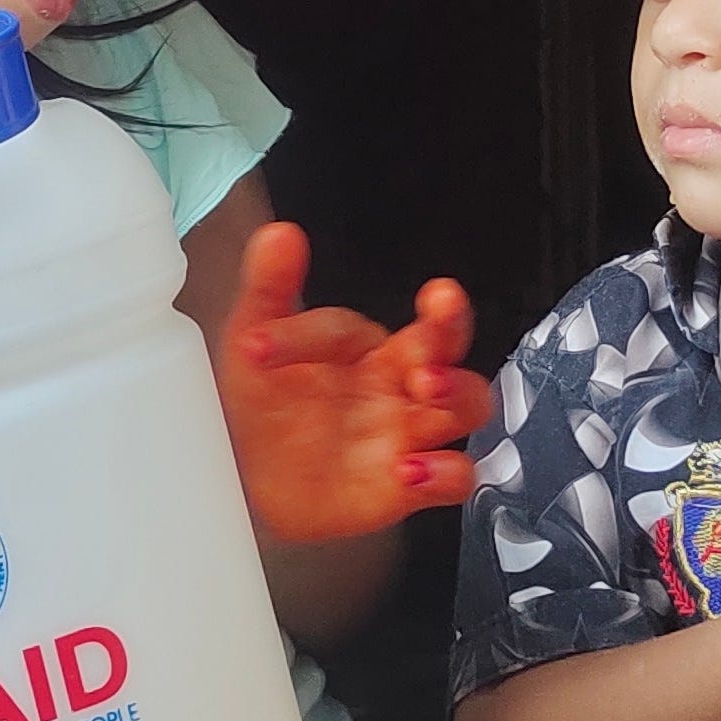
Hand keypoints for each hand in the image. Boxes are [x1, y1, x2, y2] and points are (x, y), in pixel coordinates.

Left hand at [214, 222, 492, 546]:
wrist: (252, 486)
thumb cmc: (265, 409)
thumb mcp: (253, 346)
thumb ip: (269, 290)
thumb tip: (279, 234)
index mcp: (364, 349)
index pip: (357, 325)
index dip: (320, 332)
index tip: (263, 346)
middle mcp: (396, 386)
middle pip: (449, 346)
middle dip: (446, 331)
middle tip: (419, 344)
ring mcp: (407, 433)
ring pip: (468, 404)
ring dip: (456, 393)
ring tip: (425, 390)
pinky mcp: (410, 485)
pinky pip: (456, 475)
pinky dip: (444, 471)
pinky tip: (410, 469)